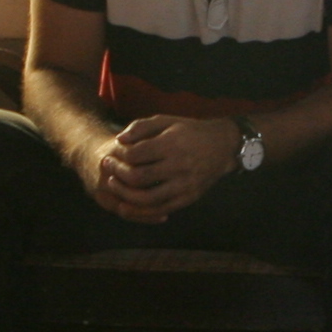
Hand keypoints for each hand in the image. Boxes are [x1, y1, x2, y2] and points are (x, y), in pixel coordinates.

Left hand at [95, 114, 235, 222]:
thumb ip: (141, 127)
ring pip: (147, 198)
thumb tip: (119, 140)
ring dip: (125, 194)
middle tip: (108, 168)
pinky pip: (161, 208)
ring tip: (115, 185)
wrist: (223, 146)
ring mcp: (185, 184)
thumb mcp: (167, 121)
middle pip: (138, 177)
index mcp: (172, 143)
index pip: (135, 155)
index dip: (119, 156)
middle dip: (118, 174)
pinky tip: (130, 203)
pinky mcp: (189, 197)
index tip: (111, 155)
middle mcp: (179, 165)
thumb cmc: (189, 131)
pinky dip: (143, 209)